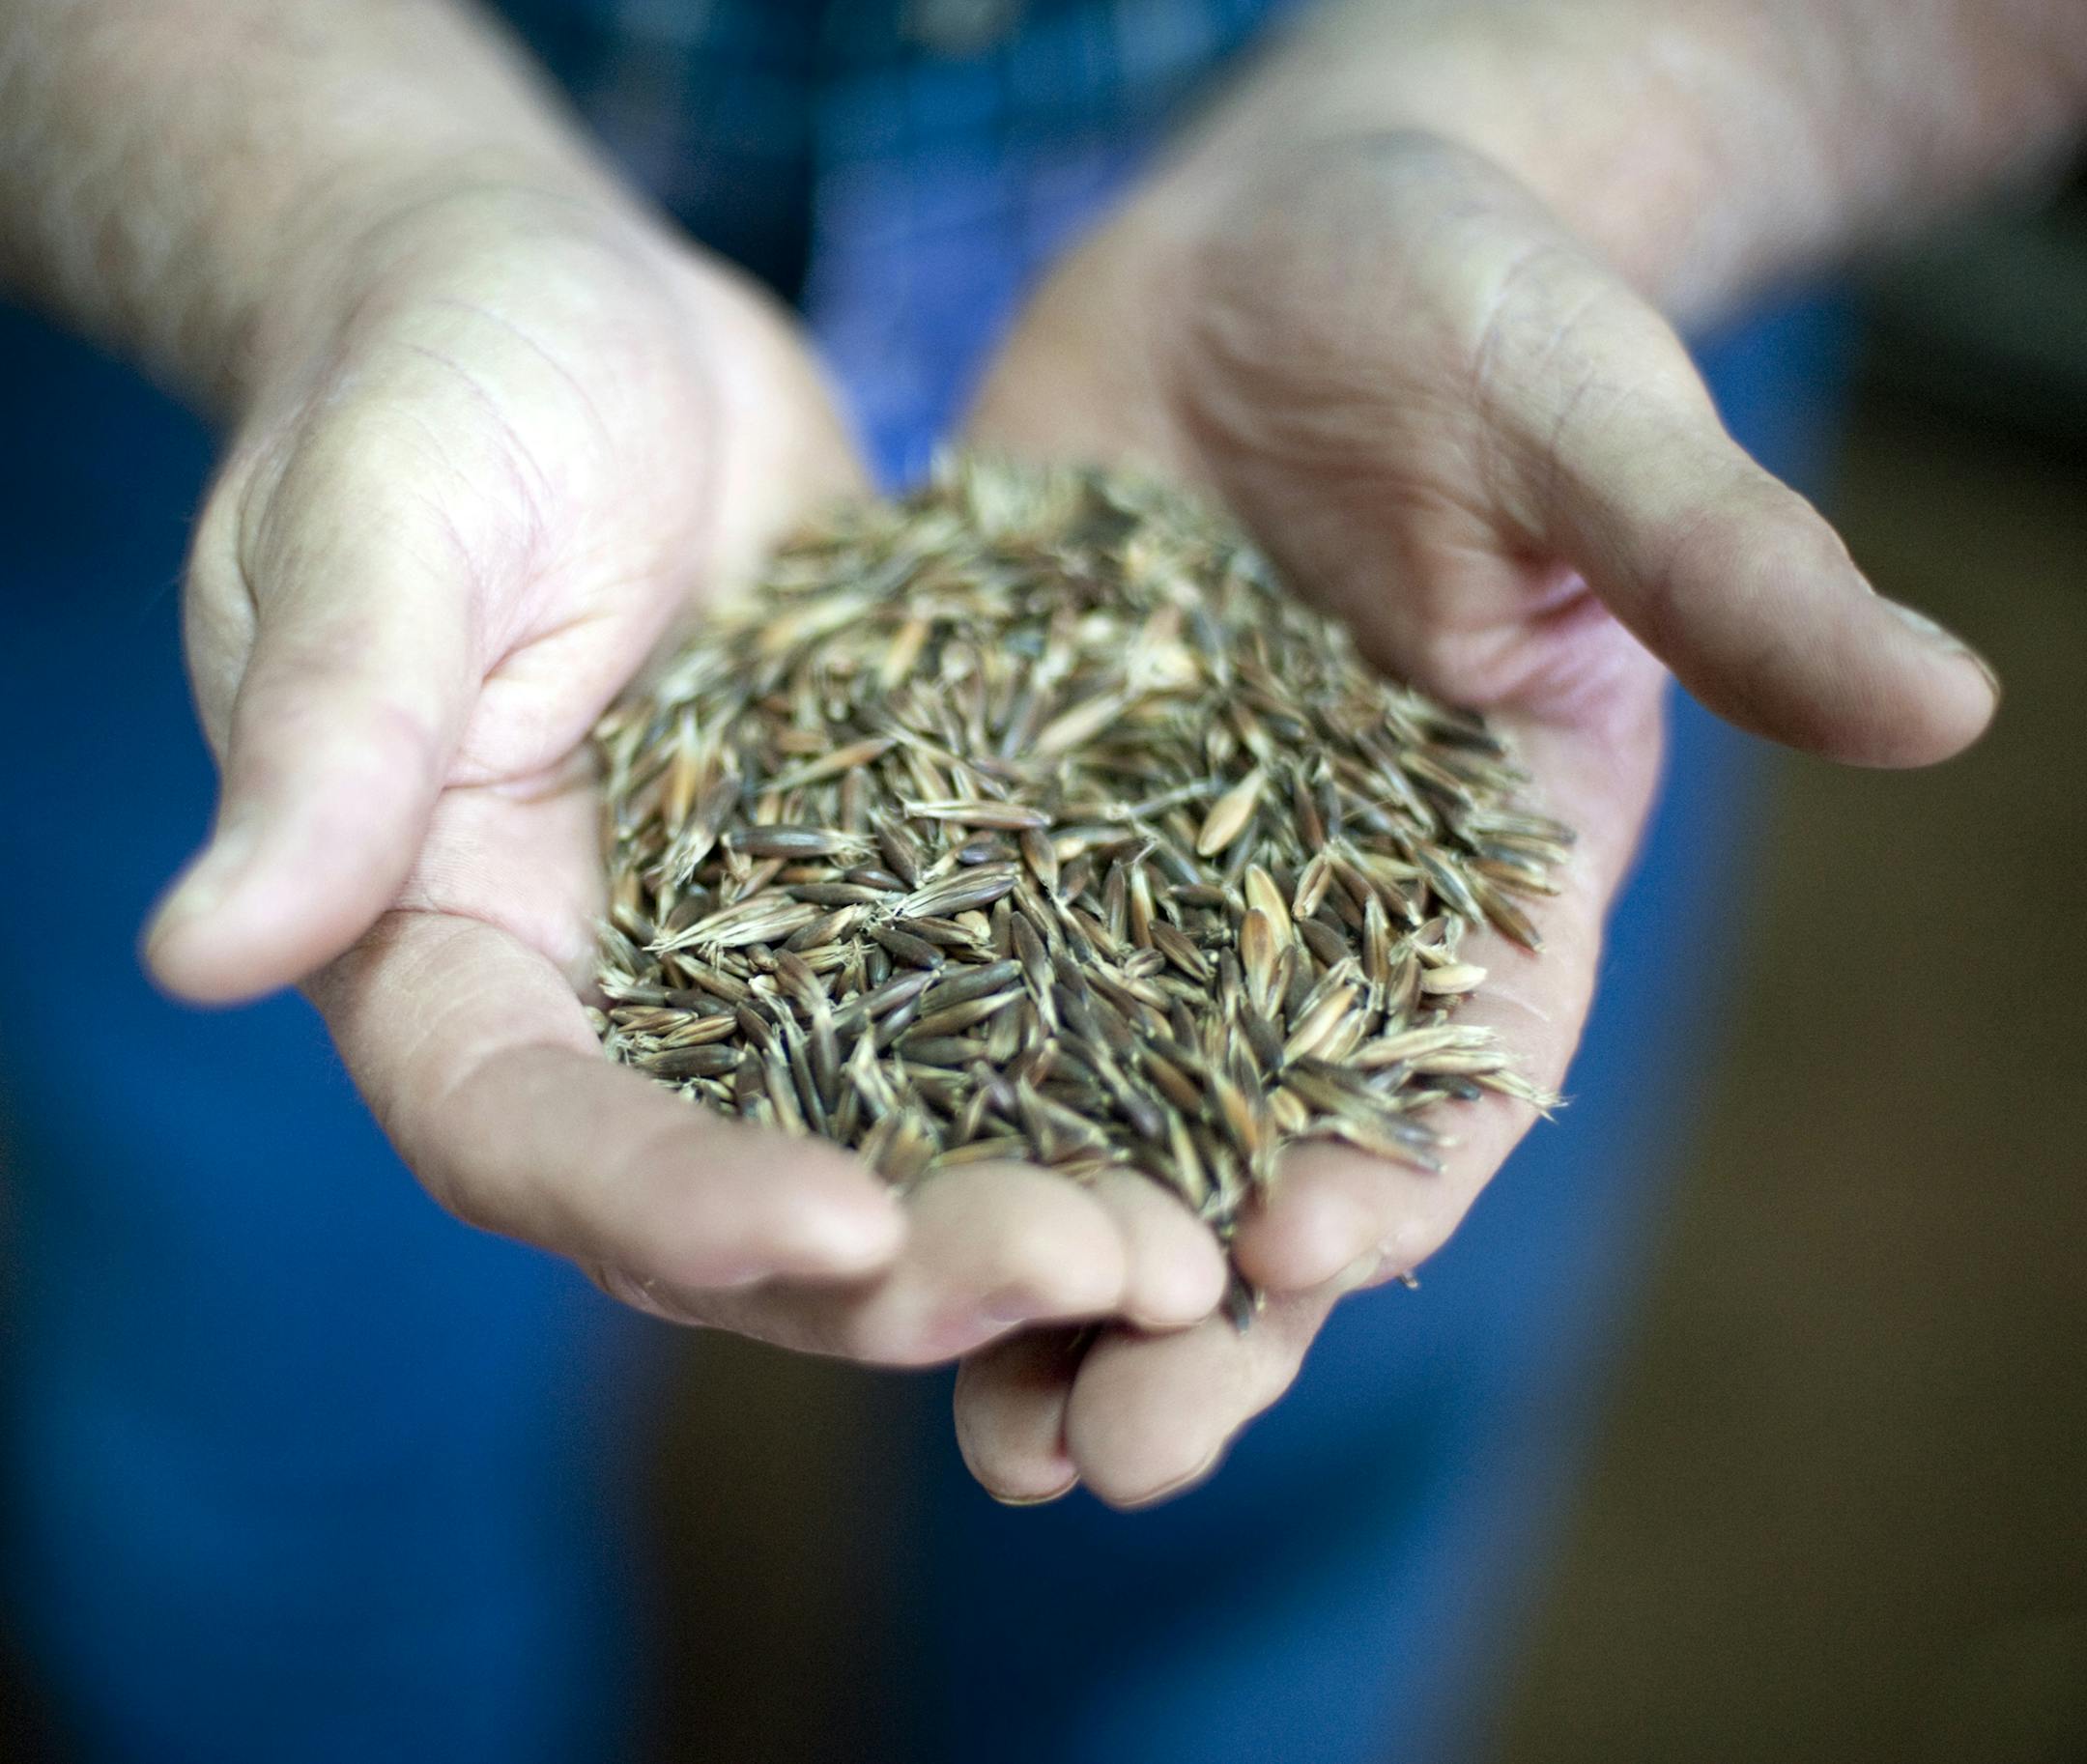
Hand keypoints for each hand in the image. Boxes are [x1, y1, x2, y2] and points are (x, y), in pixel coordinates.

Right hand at [148, 187, 1218, 1360]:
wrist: (573, 314)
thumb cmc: (432, 391)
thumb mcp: (376, 536)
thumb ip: (320, 741)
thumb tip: (196, 953)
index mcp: (451, 962)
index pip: (537, 1140)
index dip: (677, 1204)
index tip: (841, 1226)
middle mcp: (613, 1008)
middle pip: (751, 1200)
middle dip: (924, 1266)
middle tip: (1119, 1270)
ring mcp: (764, 966)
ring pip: (901, 1144)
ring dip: (1044, 1210)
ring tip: (1212, 1244)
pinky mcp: (891, 894)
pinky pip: (1000, 1010)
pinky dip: (1110, 1070)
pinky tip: (1255, 1098)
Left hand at [954, 129, 1997, 1502]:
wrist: (1276, 245)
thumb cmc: (1471, 313)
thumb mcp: (1588, 425)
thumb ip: (1723, 568)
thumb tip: (1950, 699)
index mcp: (1480, 877)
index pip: (1454, 1075)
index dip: (1390, 1175)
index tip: (1299, 1252)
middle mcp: (1303, 925)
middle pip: (1252, 1157)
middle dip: (1186, 1316)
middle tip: (1098, 1455)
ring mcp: (1134, 888)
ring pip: (1082, 1118)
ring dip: (1023, 1274)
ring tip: (949, 1409)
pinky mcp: (996, 822)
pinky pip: (929, 974)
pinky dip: (880, 1090)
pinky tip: (805, 1196)